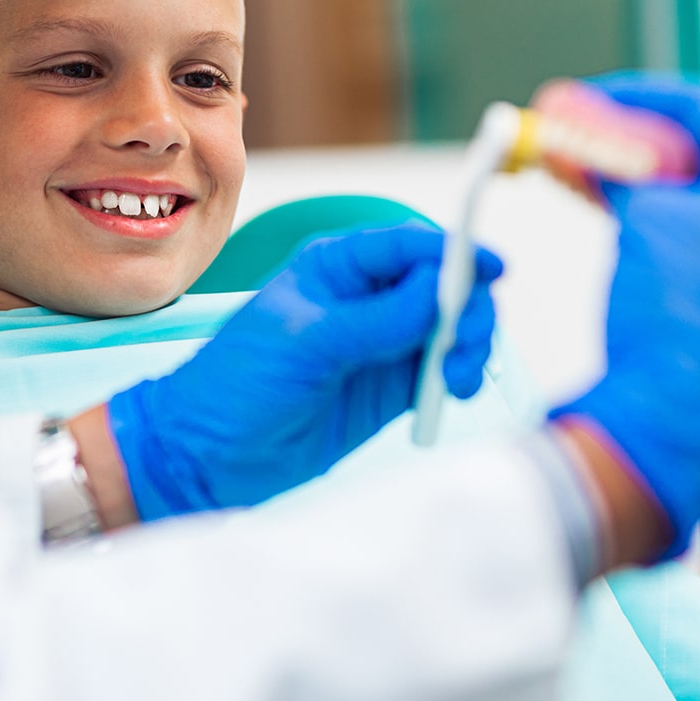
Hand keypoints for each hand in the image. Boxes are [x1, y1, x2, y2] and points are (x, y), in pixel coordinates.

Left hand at [107, 225, 501, 519]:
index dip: (456, 251)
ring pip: (451, 329)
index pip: (410, 245)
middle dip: (467, 309)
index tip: (492, 267)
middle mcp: (365, 298)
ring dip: (468, 348)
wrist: (207, 456)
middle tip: (463, 347)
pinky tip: (450, 395)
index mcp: (336, 266)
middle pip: (444, 285)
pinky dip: (458, 379)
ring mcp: (381, 344)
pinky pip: (442, 371)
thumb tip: (443, 287)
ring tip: (454, 382)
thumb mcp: (307, 342)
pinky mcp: (389, 389)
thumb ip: (380, 318)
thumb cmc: (236, 384)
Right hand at [548, 74, 699, 559]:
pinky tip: (603, 203)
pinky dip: (650, 213)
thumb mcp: (642, 215)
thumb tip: (575, 134)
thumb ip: (613, 163)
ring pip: (695, 192)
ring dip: (632, 175)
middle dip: (627, 137)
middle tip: (570, 128)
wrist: (684, 413)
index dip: (630, 97)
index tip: (580, 98)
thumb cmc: (681, 313)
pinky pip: (697, 231)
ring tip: (572, 164)